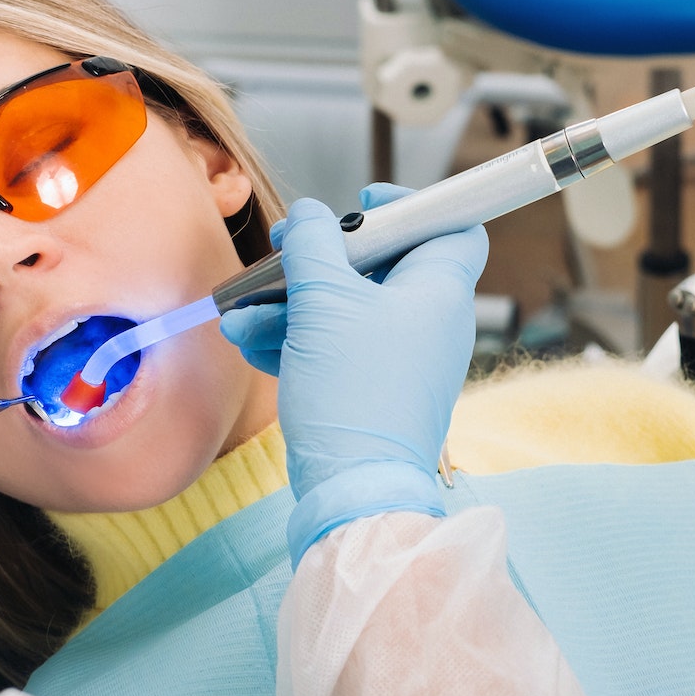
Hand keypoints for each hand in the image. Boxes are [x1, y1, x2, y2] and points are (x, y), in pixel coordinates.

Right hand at [220, 187, 485, 562]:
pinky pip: (335, 349)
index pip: (453, 227)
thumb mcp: (325, 303)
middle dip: (320, 258)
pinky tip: (246, 340)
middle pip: (381, 265)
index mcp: (440, 291)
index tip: (365, 204)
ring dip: (290, 303)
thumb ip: (313, 246)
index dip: (412, 206)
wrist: (354, 490)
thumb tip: (310, 215)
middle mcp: (430, 323)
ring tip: (241, 311)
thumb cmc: (354, 391)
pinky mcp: (372, 392)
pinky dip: (295, 340)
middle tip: (282, 251)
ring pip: (347, 309)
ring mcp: (402, 360)